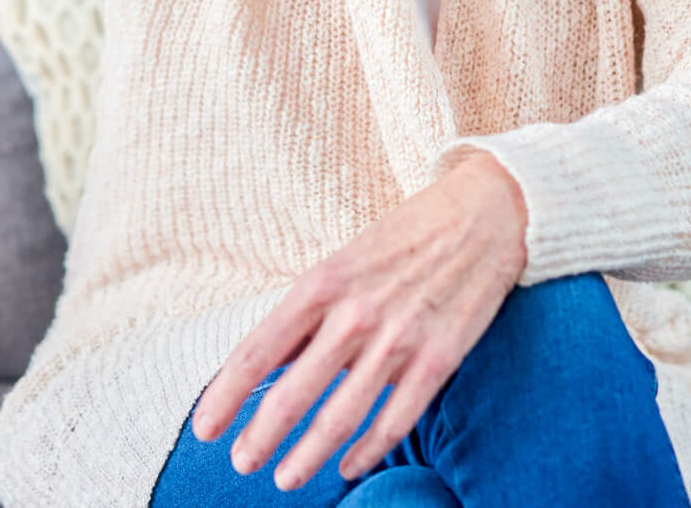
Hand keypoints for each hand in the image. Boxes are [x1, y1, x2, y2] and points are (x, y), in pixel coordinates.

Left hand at [189, 149, 527, 487]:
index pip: (258, 349)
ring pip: (341, 415)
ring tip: (287, 478)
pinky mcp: (441, 357)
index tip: (204, 428)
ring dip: (308, 455)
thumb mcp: (344, 260)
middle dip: (261, 436)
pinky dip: (369, 449)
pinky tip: (350, 465)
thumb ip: (306, 313)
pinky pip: (397, 419)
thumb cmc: (406, 236)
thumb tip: (266, 362)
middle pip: (293, 392)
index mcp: (323, 282)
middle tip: (242, 463)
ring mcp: (400, 338)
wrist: (486, 213)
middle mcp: (355, 313)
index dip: (226, 394)